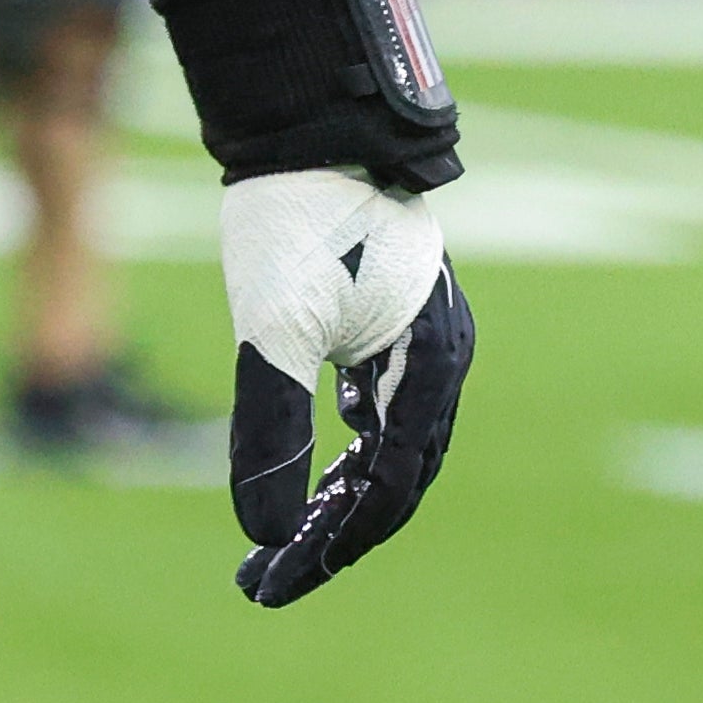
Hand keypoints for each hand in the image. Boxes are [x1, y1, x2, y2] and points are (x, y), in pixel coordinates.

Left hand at [217, 172, 470, 604]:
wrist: (308, 117)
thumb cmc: (293, 216)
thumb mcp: (273, 328)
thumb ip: (270, 430)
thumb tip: (262, 532)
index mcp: (430, 368)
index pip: (385, 493)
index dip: (327, 548)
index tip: (266, 586)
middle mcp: (440, 356)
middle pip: (393, 478)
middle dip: (327, 533)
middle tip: (261, 579)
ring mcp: (422, 333)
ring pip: (388, 441)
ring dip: (335, 491)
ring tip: (282, 536)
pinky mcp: (392, 309)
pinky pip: (383, 399)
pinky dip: (348, 440)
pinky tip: (319, 454)